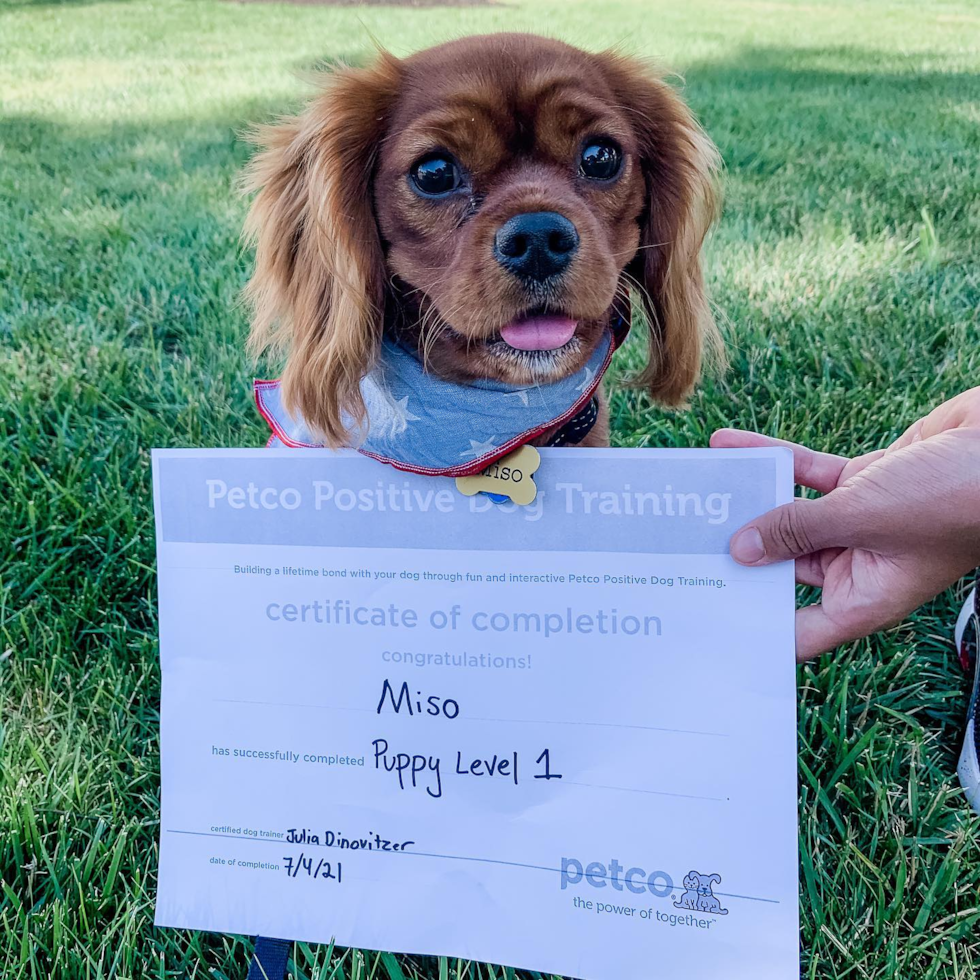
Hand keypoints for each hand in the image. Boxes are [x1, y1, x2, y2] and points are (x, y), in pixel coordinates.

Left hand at [711, 388, 979, 659]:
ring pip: (789, 515)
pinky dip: (772, 460)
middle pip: (783, 566)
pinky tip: (728, 444)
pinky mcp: (862, 483)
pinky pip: (804, 474)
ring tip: (697, 494)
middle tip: (682, 547)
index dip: (756, 627)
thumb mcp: (862, 516)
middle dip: (738, 554)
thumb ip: (796, 529)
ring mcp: (859, 522)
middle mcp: (858, 564)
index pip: (798, 629)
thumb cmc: (952, 497)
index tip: (709, 621)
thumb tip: (740, 550)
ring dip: (748, 500)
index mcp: (864, 598)